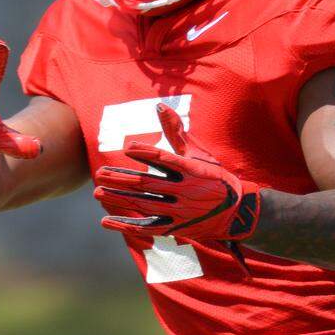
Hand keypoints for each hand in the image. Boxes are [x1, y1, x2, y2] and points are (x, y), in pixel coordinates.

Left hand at [94, 104, 259, 242]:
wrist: (237, 212)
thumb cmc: (213, 177)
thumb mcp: (197, 154)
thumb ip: (176, 132)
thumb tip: (159, 106)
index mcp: (191, 170)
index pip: (165, 159)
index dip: (147, 154)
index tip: (128, 148)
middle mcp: (185, 190)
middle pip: (148, 184)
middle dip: (122, 179)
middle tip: (100, 174)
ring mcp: (180, 211)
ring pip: (145, 205)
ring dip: (120, 199)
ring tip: (98, 193)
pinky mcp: (176, 228)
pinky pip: (148, 228)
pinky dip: (126, 225)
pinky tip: (105, 221)